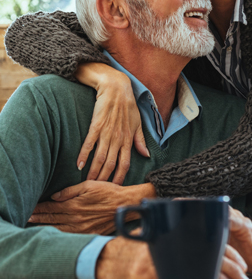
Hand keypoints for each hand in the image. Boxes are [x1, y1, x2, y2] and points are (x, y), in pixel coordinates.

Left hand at [28, 181, 155, 233]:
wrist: (125, 205)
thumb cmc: (108, 191)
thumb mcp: (89, 185)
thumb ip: (70, 191)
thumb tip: (54, 196)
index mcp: (74, 205)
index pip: (51, 207)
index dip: (39, 208)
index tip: (30, 208)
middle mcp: (76, 219)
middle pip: (52, 219)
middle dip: (38, 218)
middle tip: (26, 217)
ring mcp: (82, 228)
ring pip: (58, 229)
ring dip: (45, 227)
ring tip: (34, 226)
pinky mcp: (89, 233)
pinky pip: (70, 236)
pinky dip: (59, 235)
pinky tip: (54, 234)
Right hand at [75, 63, 149, 183]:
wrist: (116, 88)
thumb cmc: (128, 105)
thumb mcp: (138, 123)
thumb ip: (140, 141)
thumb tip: (146, 155)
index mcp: (129, 139)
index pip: (125, 164)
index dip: (120, 177)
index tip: (115, 188)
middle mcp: (118, 139)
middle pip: (111, 164)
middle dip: (104, 179)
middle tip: (97, 190)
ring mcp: (107, 132)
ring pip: (100, 157)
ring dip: (94, 171)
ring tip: (87, 182)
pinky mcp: (96, 125)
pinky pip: (89, 144)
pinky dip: (84, 155)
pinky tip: (79, 165)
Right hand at [97, 238, 248, 278]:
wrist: (102, 261)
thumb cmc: (130, 250)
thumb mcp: (151, 233)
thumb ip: (171, 229)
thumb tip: (198, 231)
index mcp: (169, 228)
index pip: (207, 238)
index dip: (228, 252)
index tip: (242, 264)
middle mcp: (165, 241)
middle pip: (208, 254)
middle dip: (232, 267)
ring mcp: (156, 259)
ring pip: (200, 270)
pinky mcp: (147, 276)